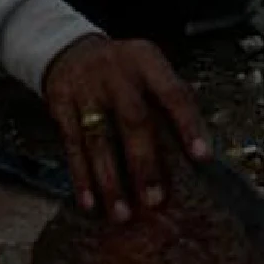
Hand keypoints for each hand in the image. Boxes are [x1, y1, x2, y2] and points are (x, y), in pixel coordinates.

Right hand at [42, 33, 209, 220]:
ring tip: (122, 213)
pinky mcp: (61, 105)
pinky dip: (81, 178)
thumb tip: (196, 151)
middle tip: (155, 200)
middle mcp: (116, 73)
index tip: (202, 157)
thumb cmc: (124, 69)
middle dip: (144, 163)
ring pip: (98, 140)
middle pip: (132, 120)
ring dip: (110, 181)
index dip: (188, 125)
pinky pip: (72, 147)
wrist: (72, 50)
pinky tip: (90, 203)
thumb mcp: (150, 69)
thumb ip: (170, 101)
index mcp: (146, 61)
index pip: (173, 93)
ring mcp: (85, 89)